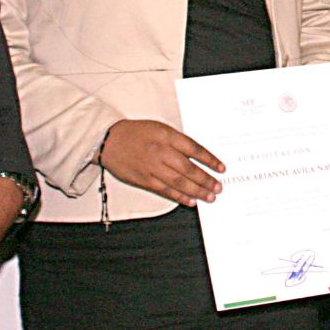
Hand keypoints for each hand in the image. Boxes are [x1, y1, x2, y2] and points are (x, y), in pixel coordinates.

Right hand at [99, 119, 224, 206]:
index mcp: (167, 136)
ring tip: (210, 197)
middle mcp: (161, 152)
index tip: (221, 168)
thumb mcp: (160, 128)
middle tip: (218, 187)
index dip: (210, 160)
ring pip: (179, 182)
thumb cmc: (136, 133)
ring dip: (197, 191)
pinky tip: (191, 201)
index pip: (195, 149)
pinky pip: (166, 191)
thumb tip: (198, 157)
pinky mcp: (144, 180)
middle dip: (206, 180)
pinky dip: (180, 197)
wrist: (109, 140)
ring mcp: (153, 168)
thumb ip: (178, 141)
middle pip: (189, 169)